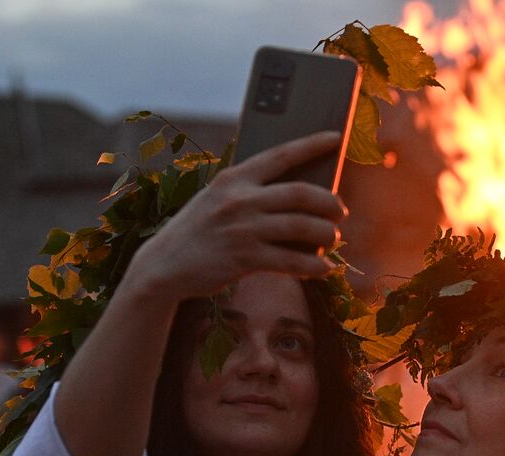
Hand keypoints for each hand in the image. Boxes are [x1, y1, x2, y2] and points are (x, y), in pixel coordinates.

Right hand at [121, 132, 346, 304]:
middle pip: (300, 193)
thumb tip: (300, 198)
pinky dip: (314, 265)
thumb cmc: (199, 231)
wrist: (163, 265)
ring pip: (301, 227)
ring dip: (326, 234)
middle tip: (340, 212)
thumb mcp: (217, 200)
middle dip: (329, 202)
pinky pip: (291, 261)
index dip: (311, 144)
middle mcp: (239, 200)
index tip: (335, 137)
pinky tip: (324, 268)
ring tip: (333, 238)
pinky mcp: (244, 259)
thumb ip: (250, 193)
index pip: (280, 155)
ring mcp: (242, 229)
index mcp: (233, 178)